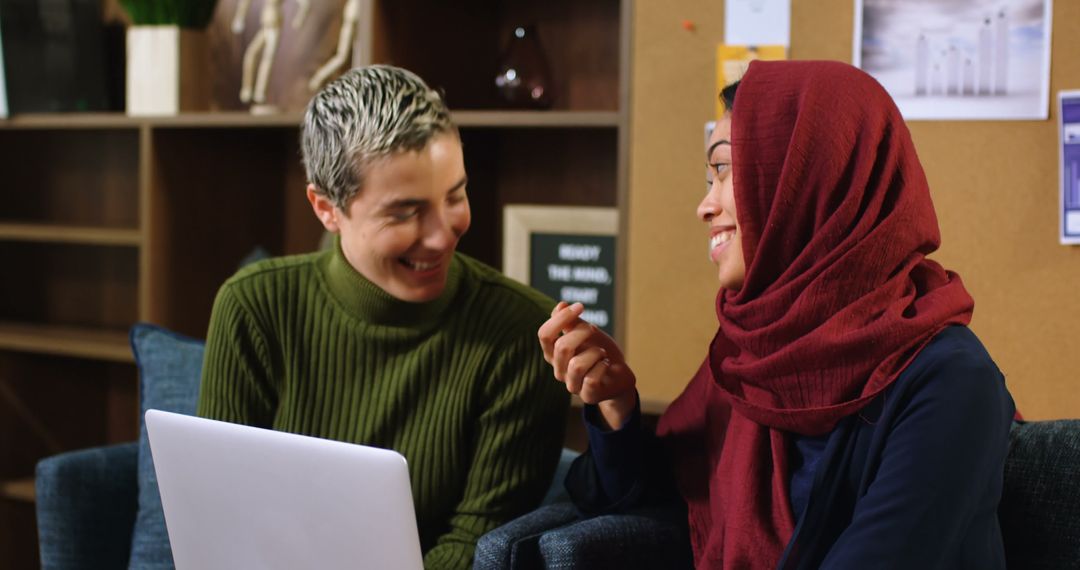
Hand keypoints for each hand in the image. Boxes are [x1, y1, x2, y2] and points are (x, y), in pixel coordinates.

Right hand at [538, 302, 636, 428]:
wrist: (619, 375)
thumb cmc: (599, 352)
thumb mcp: (587, 332)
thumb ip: (572, 322)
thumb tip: (560, 305)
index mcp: (554, 353)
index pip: (544, 335)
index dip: (560, 318)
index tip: (580, 306)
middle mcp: (559, 370)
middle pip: (562, 347)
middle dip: (582, 332)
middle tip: (594, 330)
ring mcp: (572, 385)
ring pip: (576, 365)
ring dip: (594, 352)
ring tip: (601, 352)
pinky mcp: (588, 395)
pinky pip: (591, 379)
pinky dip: (603, 366)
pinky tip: (606, 364)